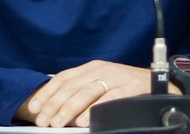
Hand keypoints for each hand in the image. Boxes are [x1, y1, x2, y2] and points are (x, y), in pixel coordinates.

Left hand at [15, 59, 181, 127]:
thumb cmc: (124, 86)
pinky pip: (107, 100)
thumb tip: (53, 100)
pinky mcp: (128, 89)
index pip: (63, 78)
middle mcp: (101, 70)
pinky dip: (93, 111)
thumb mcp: (100, 81)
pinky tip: (82, 121)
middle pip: (71, 86)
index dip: (47, 93)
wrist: (156, 83)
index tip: (34, 107)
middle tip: (42, 120)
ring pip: (86, 93)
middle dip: (54, 104)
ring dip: (69, 109)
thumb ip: (80, 88)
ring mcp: (114, 78)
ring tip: (57, 123)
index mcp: (91, 67)